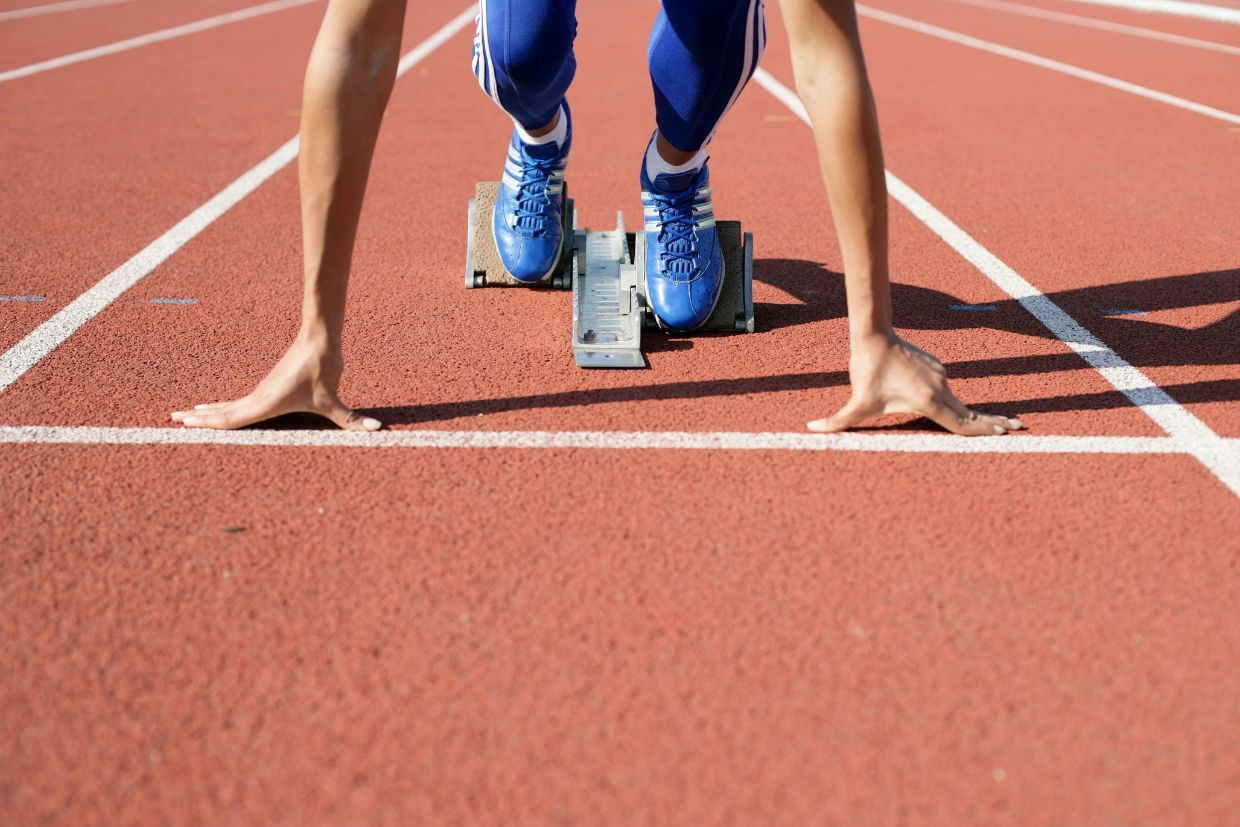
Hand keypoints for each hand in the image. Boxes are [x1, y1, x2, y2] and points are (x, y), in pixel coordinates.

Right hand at [171, 335, 380, 430]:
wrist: (319, 337)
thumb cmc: (323, 368)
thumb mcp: (335, 400)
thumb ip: (353, 420)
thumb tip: (379, 432)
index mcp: (266, 404)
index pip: (230, 419)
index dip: (207, 425)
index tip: (184, 426)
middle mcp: (258, 397)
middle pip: (221, 412)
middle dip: (198, 418)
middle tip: (172, 420)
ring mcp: (261, 392)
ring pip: (227, 405)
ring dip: (206, 411)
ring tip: (184, 415)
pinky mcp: (268, 387)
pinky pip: (239, 401)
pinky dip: (222, 406)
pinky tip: (216, 408)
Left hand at [810, 334, 1022, 435]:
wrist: (873, 335)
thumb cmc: (866, 370)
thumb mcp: (855, 403)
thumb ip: (836, 423)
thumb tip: (809, 431)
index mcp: (929, 400)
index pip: (962, 423)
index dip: (984, 431)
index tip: (1007, 433)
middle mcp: (941, 387)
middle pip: (970, 411)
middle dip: (994, 422)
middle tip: (1019, 428)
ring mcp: (942, 376)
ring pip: (957, 401)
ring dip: (970, 413)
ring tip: (996, 422)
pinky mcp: (937, 368)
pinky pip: (946, 389)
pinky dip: (953, 401)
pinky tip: (947, 405)